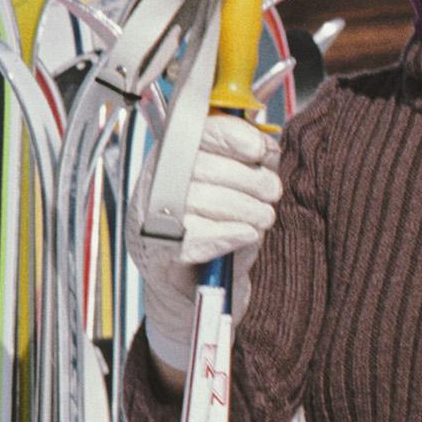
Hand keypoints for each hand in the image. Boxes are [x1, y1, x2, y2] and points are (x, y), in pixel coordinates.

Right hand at [129, 114, 282, 373]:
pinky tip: (245, 235)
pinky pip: (199, 236)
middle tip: (271, 192)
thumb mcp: (230, 190)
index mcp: (171, 157)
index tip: (260, 151)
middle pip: (207, 166)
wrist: (189, 290)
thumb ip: (244, 164)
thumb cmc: (213, 233)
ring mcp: (150, 218)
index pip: (197, 131)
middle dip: (252, 180)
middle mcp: (154, 183)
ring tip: (261, 218)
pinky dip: (230, 235)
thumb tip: (268, 145)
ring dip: (248, 211)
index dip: (234, 136)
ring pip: (207, 200)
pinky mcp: (156, 252)